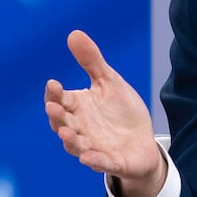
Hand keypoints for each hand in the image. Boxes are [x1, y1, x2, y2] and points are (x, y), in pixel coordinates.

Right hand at [44, 30, 166, 196]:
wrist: (143, 142)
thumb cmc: (121, 112)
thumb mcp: (110, 82)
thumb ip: (92, 62)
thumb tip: (74, 33)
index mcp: (78, 107)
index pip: (61, 100)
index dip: (55, 93)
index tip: (53, 84)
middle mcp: (80, 128)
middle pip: (63, 123)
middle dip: (57, 116)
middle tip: (53, 107)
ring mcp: (93, 146)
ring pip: (75, 145)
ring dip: (70, 140)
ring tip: (66, 132)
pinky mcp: (110, 162)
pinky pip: (99, 162)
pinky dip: (93, 160)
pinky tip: (87, 157)